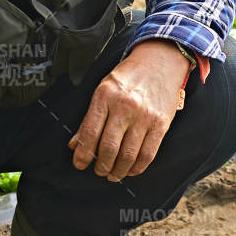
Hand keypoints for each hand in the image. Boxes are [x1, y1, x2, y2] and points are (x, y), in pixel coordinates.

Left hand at [69, 39, 189, 181]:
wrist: (160, 61)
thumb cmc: (128, 76)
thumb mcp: (103, 89)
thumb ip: (89, 118)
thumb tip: (75, 145)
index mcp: (105, 96)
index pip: (90, 132)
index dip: (83, 154)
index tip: (79, 164)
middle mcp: (124, 106)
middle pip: (109, 147)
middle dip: (101, 166)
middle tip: (98, 171)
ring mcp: (144, 116)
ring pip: (128, 155)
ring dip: (118, 171)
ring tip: (112, 174)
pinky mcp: (160, 124)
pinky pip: (148, 154)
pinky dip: (137, 168)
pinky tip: (130, 170)